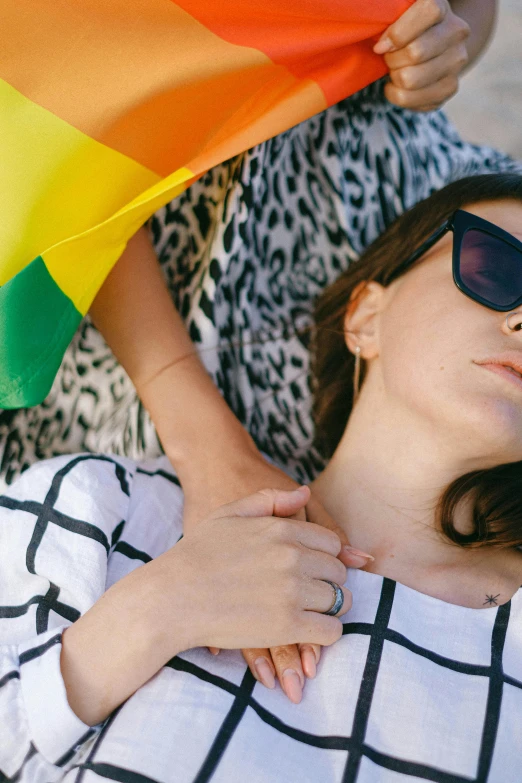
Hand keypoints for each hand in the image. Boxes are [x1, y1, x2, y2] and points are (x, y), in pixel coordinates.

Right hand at [180, 450, 371, 701]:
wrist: (171, 596)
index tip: (311, 569)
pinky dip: (324, 633)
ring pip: (339, 600)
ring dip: (328, 607)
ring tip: (308, 612)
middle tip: (309, 593)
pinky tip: (308, 632)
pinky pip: (330, 630)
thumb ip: (271, 500)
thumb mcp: (229, 513)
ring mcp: (292, 591)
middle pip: (338, 571)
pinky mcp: (287, 625)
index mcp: (282, 530)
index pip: (332, 542)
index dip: (325, 557)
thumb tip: (305, 493)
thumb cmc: (196, 554)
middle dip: (328, 582)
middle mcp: (292, 557)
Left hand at [374, 0, 469, 111]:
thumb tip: (382, 46)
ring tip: (395, 70)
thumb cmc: (404, 30)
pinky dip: (395, 94)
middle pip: (415, 53)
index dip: (399, 32)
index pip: (428, 12)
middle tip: (389, 57)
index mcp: (442, 8)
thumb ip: (391, 20)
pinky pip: (410, 99)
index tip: (381, 45)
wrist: (431, 46)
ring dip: (394, 77)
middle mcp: (456, 33)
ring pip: (411, 80)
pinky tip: (397, 86)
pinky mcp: (449, 87)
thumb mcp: (398, 16)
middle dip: (392, 58)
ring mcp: (456, 62)